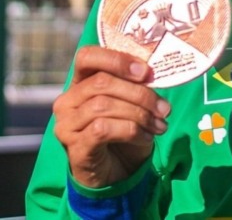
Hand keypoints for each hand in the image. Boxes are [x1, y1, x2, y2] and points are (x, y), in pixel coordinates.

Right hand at [53, 46, 170, 187]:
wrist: (115, 174)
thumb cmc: (122, 134)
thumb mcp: (130, 105)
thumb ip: (134, 86)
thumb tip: (152, 73)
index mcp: (79, 84)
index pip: (87, 57)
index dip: (116, 59)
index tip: (146, 71)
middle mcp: (67, 101)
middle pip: (102, 83)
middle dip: (139, 93)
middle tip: (164, 108)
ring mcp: (67, 125)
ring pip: (103, 105)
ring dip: (139, 114)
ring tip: (159, 125)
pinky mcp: (75, 146)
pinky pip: (103, 129)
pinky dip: (131, 131)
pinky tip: (146, 138)